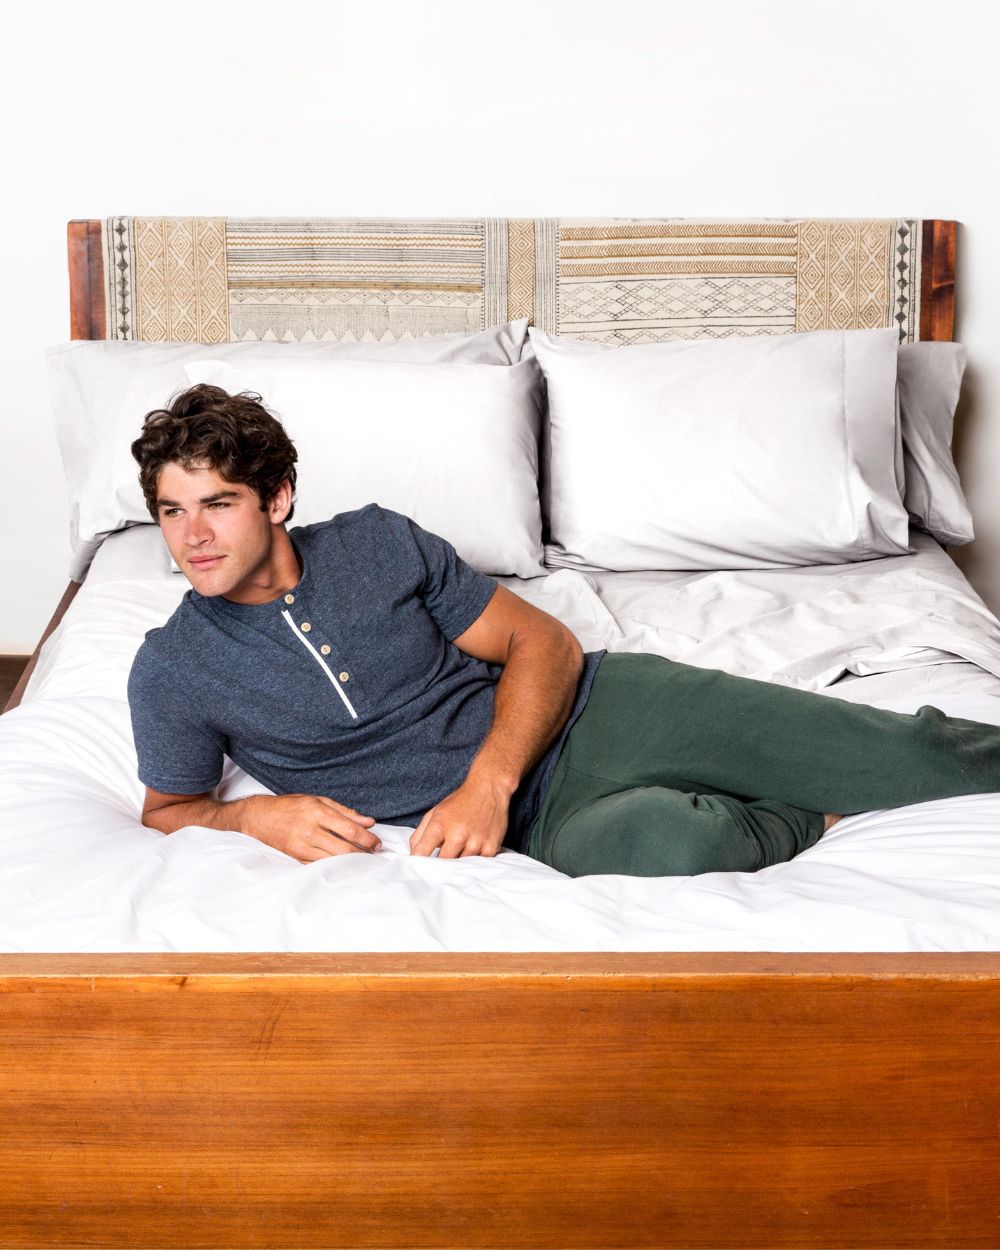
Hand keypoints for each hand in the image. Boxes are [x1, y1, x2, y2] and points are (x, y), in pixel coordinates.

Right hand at [240, 793, 380, 862]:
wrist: (259, 818)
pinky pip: (320, 866)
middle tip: (374, 853)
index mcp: (317, 812)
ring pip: (333, 860)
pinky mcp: (296, 858)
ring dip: (351, 862)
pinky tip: (344, 865)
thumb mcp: (318, 800)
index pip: (349, 829)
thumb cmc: (290, 807)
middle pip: (344, 849)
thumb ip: (345, 812)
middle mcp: (310, 830)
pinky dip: (334, 866)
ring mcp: (302, 847)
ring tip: (363, 859)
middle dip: (363, 853)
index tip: (377, 843)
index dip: (367, 838)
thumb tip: (369, 822)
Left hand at [409, 777, 510, 858]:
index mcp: (439, 825)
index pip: (422, 853)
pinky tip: (476, 844)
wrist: (489, 789)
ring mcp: (475, 843)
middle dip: (440, 862)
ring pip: (460, 865)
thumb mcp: (435, 813)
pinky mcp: (490, 848)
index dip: (418, 862)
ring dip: (459, 860)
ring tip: (463, 845)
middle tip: (443, 856)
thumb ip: (420, 834)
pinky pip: (477, 864)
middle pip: (442, 863)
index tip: (419, 866)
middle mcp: (457, 835)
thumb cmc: (460, 802)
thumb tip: (414, 855)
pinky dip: (474, 858)